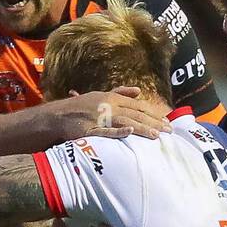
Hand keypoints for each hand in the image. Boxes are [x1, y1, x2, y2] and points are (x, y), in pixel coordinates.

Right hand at [45, 87, 170, 141]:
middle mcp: (108, 106)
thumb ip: (120, 93)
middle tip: (169, 131)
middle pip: (136, 114)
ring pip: (125, 122)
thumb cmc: (80, 107)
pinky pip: (105, 131)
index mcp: (112, 98)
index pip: (138, 106)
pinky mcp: (90, 130)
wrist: (57, 115)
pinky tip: (129, 131)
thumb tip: (138, 91)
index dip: (153, 114)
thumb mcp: (101, 96)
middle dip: (153, 122)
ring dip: (141, 128)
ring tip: (156, 135)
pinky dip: (118, 131)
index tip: (167, 122)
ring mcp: (100, 118)